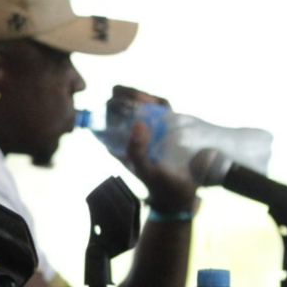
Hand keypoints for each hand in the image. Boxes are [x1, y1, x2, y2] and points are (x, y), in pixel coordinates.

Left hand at [114, 85, 197, 211]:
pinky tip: (164, 108)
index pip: (105, 114)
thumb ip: (138, 151)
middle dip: (130, 95)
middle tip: (145, 102)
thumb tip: (138, 124)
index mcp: (115, 141)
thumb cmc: (159, 183)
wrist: (181, 191)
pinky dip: (159, 102)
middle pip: (120, 101)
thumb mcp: (145, 169)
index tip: (128, 106)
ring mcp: (145, 126)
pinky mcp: (163, 124)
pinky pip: (158, 106)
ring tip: (155, 104)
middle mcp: (127, 131)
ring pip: (139, 100)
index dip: (112, 104)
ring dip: (145, 97)